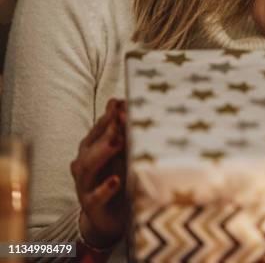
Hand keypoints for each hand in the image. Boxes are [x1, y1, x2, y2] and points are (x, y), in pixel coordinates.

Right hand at [70, 98, 126, 248]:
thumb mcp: (123, 156)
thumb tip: (125, 104)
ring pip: (88, 167)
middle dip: (106, 129)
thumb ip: (123, 134)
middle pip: (90, 144)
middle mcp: (84, 165)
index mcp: (91, 149)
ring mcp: (84, 185)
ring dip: (103, 153)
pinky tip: (116, 180)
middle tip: (120, 117)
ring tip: (118, 142)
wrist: (110, 218)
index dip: (108, 116)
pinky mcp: (90, 206)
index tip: (120, 102)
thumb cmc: (117, 179)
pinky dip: (104, 189)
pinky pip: (95, 197)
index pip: (98, 129)